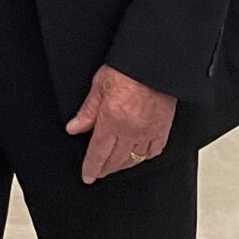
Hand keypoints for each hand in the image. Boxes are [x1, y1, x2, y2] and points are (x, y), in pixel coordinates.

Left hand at [64, 65, 176, 183]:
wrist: (155, 62)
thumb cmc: (128, 68)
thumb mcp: (99, 85)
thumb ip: (87, 110)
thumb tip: (74, 128)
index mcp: (112, 120)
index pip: (98, 153)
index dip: (91, 167)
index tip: (88, 176)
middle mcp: (131, 130)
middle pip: (116, 160)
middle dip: (105, 169)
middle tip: (99, 172)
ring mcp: (148, 131)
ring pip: (134, 159)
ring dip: (123, 165)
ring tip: (115, 165)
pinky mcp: (163, 128)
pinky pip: (154, 151)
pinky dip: (145, 156)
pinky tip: (139, 155)